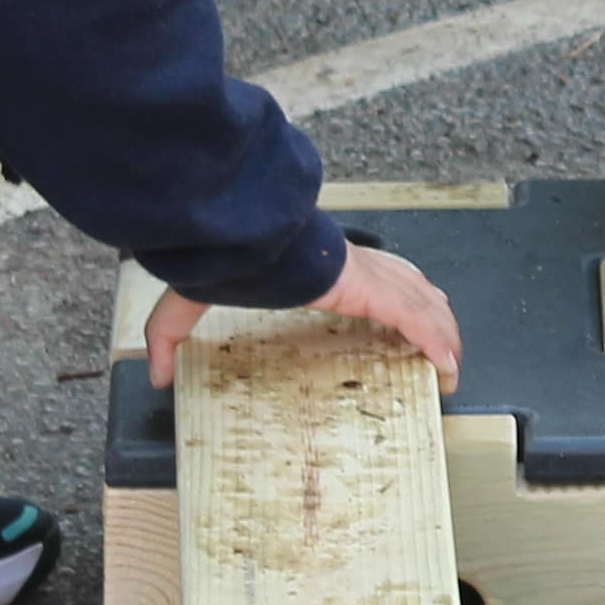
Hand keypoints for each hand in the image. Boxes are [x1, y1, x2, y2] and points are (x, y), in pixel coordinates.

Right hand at [142, 241, 464, 387]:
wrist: (234, 232)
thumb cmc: (223, 253)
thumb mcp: (195, 297)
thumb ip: (172, 333)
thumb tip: (153, 372)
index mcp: (321, 267)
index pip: (369, 279)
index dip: (392, 297)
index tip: (402, 323)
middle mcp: (353, 267)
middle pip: (409, 286)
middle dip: (430, 315)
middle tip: (440, 344)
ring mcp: (366, 275)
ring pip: (423, 303)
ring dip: (442, 333)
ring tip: (451, 363)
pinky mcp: (372, 288)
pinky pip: (416, 319)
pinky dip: (437, 342)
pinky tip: (450, 366)